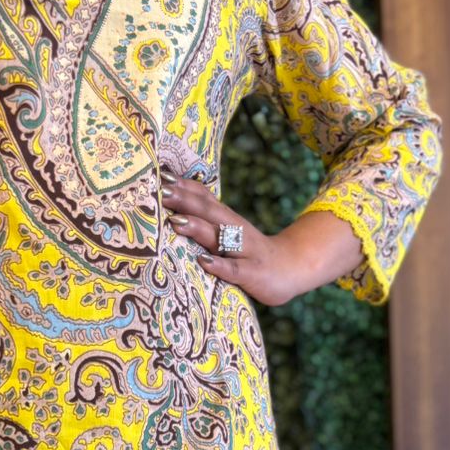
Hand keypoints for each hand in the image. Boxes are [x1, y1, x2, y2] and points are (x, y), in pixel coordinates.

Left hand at [160, 169, 368, 306]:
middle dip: (184, 200)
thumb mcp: (228, 233)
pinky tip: (204, 261)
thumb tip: (174, 211)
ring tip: (175, 221)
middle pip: (208, 211)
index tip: (159, 175)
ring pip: (219, 236)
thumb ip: (206, 221)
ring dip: (197, 227)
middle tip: (160, 190)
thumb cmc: (249, 253)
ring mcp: (244, 251)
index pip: (204, 197)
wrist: (290, 269)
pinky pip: (234, 270)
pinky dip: (219, 265)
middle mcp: (234, 229)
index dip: (183, 186)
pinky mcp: (252, 274)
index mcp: (226, 219)